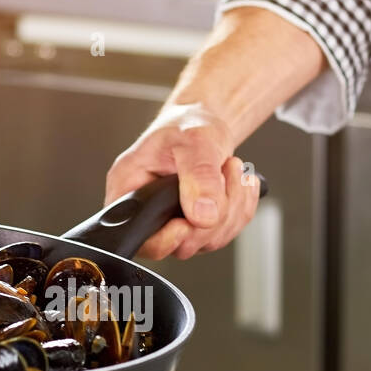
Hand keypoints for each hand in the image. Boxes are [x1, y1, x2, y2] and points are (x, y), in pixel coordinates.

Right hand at [104, 103, 261, 260]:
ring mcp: (174, 224)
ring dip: (233, 206)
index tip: (193, 220)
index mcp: (129, 192)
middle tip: (224, 173)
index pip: (141, 237)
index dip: (168, 239)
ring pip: (209, 240)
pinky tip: (237, 181)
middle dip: (214, 214)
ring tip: (231, 168)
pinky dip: (241, 207)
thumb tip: (204, 214)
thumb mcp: (192, 140)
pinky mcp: (198, 227)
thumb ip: (198, 175)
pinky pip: (227, 232)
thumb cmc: (185, 126)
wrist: (202, 125)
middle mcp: (149, 214)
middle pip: (181, 245)